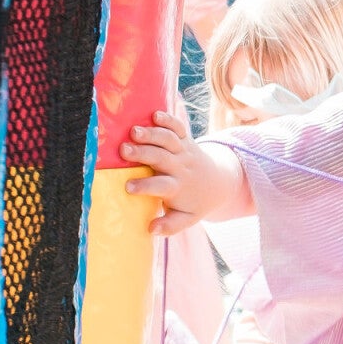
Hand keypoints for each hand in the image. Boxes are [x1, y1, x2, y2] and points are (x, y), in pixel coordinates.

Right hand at [121, 110, 250, 231]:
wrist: (218, 182)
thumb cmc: (195, 202)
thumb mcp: (186, 218)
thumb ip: (170, 225)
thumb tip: (152, 229)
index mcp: (177, 187)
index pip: (161, 186)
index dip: (145, 186)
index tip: (128, 187)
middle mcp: (180, 167)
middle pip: (162, 158)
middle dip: (143, 153)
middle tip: (124, 150)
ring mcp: (183, 150)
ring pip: (168, 140)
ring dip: (151, 134)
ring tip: (133, 131)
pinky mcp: (185, 139)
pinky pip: (178, 127)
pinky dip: (168, 120)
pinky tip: (154, 114)